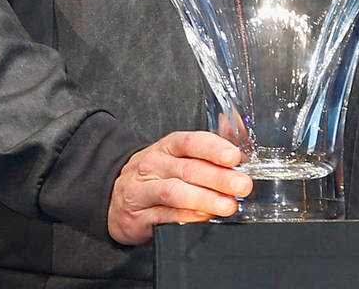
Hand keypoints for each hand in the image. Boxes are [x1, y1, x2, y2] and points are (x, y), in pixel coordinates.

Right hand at [107, 131, 251, 243]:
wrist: (115, 198)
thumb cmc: (155, 176)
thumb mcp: (177, 157)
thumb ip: (208, 151)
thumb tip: (240, 142)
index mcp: (167, 147)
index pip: (191, 142)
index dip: (214, 148)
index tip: (234, 157)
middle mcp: (154, 165)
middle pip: (188, 169)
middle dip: (219, 178)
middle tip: (242, 185)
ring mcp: (143, 190)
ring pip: (175, 192)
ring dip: (205, 198)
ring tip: (228, 205)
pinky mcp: (138, 216)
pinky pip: (166, 216)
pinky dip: (188, 216)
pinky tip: (205, 216)